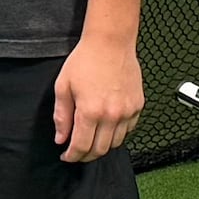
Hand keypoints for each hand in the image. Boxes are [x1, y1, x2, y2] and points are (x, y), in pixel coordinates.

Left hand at [53, 32, 144, 164]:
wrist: (111, 42)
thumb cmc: (85, 60)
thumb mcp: (63, 86)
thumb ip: (62, 115)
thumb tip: (61, 138)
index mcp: (90, 111)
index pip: (81, 146)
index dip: (72, 156)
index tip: (66, 156)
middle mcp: (111, 115)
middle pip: (99, 150)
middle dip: (85, 156)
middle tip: (77, 152)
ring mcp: (127, 111)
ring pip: (115, 143)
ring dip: (101, 146)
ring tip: (91, 139)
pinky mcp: (137, 106)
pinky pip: (128, 130)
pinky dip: (116, 134)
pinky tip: (106, 126)